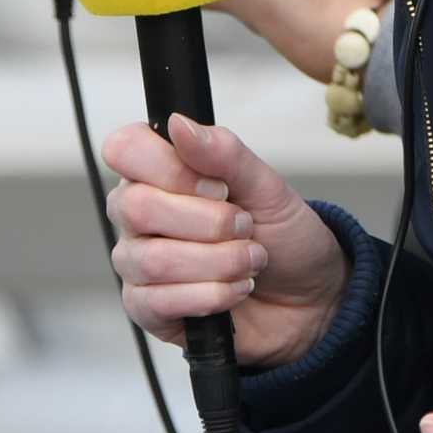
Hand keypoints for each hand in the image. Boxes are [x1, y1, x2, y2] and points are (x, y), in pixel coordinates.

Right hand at [102, 112, 347, 367]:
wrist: (308, 297)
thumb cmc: (283, 236)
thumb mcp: (268, 188)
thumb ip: (224, 153)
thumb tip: (178, 124)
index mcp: (160, 172)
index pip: (124, 149)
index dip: (170, 169)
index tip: (218, 187)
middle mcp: (138, 215)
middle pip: (134, 207)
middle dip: (207, 222)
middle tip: (245, 226)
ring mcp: (137, 263)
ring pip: (151, 260)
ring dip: (218, 262)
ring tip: (251, 261)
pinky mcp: (146, 309)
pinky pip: (156, 302)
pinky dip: (211, 295)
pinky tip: (235, 290)